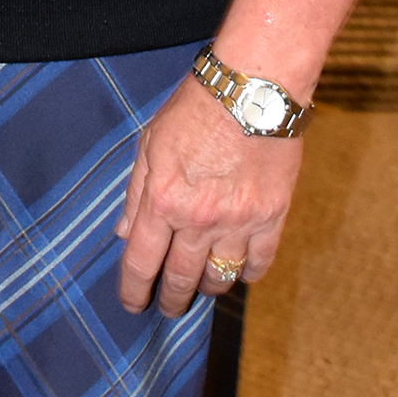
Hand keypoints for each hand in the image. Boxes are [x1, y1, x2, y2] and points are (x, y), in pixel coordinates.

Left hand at [115, 73, 302, 317]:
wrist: (254, 88)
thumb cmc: (196, 109)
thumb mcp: (151, 144)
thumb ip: (137, 193)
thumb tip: (124, 234)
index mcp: (163, 200)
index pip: (141, 261)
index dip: (133, 290)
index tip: (132, 305)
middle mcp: (199, 218)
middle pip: (181, 279)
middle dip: (171, 300)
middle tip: (167, 308)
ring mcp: (239, 221)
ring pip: (220, 278)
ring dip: (207, 288)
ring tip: (201, 287)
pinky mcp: (273, 216)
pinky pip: (259, 263)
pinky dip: (247, 273)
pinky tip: (238, 270)